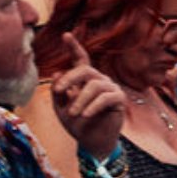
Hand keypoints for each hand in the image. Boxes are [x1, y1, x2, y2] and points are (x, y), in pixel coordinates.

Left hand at [50, 34, 125, 158]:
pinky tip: (85, 114)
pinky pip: (105, 97)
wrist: (92, 142)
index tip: (66, 35)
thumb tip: (57, 73)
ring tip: (73, 114)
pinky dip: (93, 106)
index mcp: (84, 80)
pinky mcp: (119, 100)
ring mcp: (110, 88)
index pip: (80, 60)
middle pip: (85, 70)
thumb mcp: (61, 108)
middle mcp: (99, 80)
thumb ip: (58, 92)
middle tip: (60, 91)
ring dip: (80, 100)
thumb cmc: (77, 124)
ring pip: (94, 85)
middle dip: (70, 79)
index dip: (74, 47)